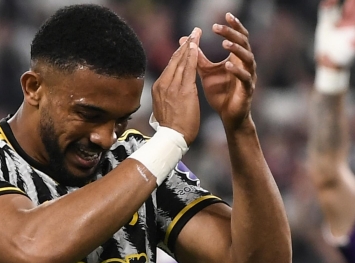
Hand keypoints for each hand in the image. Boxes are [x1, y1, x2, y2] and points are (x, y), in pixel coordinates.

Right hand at [151, 27, 201, 145]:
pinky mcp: (182, 90)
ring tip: (196, 34)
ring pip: (181, 61)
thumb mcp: (164, 109)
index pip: (170, 67)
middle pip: (174, 60)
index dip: (178, 54)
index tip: (184, 44)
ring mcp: (172, 86)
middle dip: (184, 45)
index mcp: (158, 88)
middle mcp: (163, 84)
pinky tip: (196, 47)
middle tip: (192, 32)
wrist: (172, 138)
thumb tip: (168, 96)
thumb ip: (166, 98)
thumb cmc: (172, 128)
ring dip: (189, 46)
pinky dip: (191, 56)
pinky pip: (188, 69)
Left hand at [181, 13, 255, 130]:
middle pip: (244, 43)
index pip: (239, 37)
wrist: (227, 115)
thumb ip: (197, 56)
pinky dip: (237, 71)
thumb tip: (185, 40)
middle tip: (218, 27)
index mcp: (236, 58)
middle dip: (232, 34)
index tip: (225, 15)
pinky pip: (245, 78)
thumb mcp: (205, 71)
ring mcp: (249, 76)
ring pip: (248, 58)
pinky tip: (227, 65)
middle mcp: (245, 64)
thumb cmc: (219, 92)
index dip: (234, 26)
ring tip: (225, 44)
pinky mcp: (247, 90)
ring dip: (236, 50)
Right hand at [315, 0, 354, 67]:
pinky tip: (327, 2)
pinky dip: (326, 7)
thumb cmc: (344, 58)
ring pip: (335, 7)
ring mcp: (334, 23)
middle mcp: (345, 22)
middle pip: (348, 4)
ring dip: (335, 1)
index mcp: (353, 25)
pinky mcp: (324, 27)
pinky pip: (325, 14)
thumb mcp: (353, 48)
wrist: (330, 64)